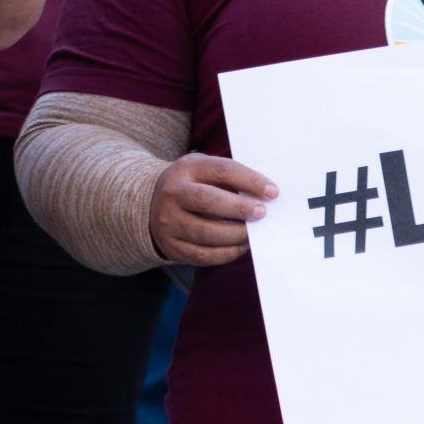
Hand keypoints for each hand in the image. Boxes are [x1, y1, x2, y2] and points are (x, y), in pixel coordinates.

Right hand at [149, 152, 277, 266]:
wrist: (151, 205)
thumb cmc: (192, 186)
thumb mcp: (204, 171)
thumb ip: (230, 179)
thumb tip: (265, 196)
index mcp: (186, 169)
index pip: (221, 170)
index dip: (249, 180)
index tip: (272, 192)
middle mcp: (173, 193)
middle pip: (208, 200)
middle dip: (240, 208)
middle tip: (261, 213)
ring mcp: (169, 221)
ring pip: (206, 232)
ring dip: (236, 235)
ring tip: (252, 233)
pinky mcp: (171, 246)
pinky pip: (203, 255)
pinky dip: (227, 253)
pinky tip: (240, 246)